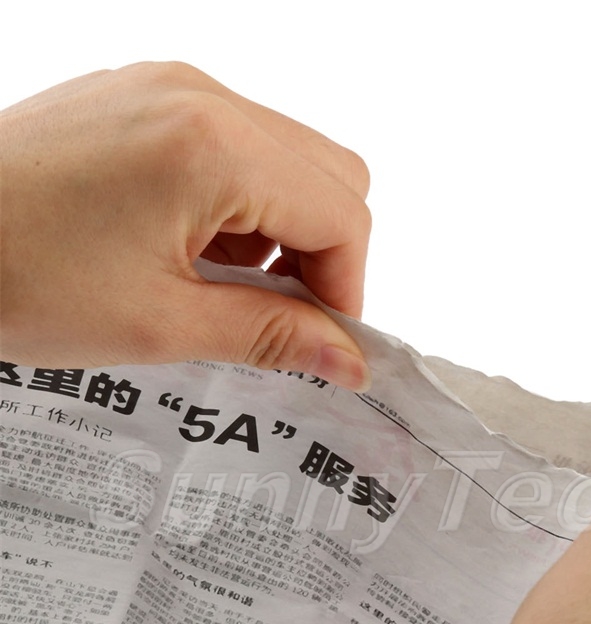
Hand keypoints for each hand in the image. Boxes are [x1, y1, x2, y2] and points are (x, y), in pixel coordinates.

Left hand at [0, 62, 370, 388]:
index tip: (320, 343)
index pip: (342, 215)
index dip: (345, 290)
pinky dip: (240, 205)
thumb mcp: (160, 324)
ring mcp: (170, 87)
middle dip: (323, 255)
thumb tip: (350, 362)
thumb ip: (272, 336)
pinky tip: (194, 251)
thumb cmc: (14, 276)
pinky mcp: (144, 97)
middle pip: (332, 176)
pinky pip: (235, 145)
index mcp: (214, 147)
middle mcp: (202, 96)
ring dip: (282, 231)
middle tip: (278, 317)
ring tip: (222, 288)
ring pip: (289, 159)